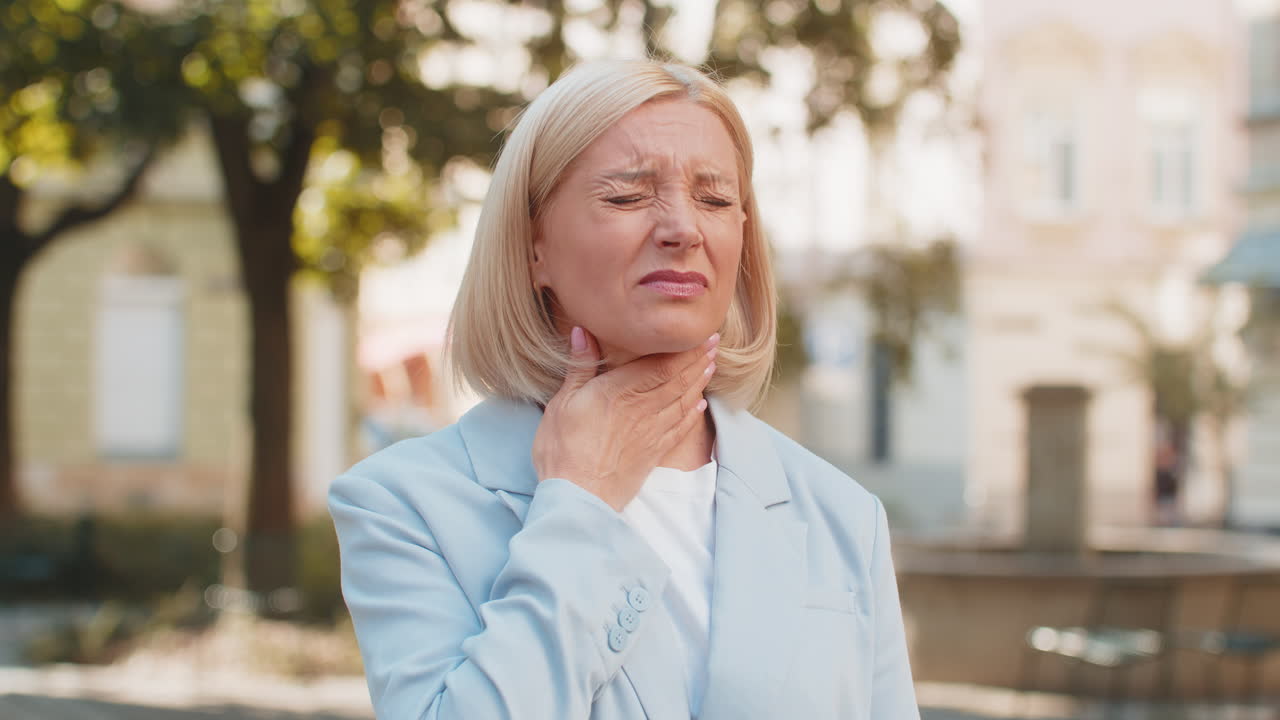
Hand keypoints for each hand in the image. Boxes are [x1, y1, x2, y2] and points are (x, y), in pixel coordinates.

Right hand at [532, 326, 718, 510]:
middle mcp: (642, 409)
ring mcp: (651, 433)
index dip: (685, 349)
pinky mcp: (652, 454)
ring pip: (682, 402)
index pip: (662, 364)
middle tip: (714, 343)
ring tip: (711, 366)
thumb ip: (579, 366)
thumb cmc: (564, 449)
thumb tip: (582, 331)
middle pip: (678, 380)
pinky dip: (691, 416)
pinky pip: (678, 429)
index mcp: (620, 391)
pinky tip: (699, 406)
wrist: (578, 497)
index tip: (701, 335)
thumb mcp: (562, 402)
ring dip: (699, 383)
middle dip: (698, 360)